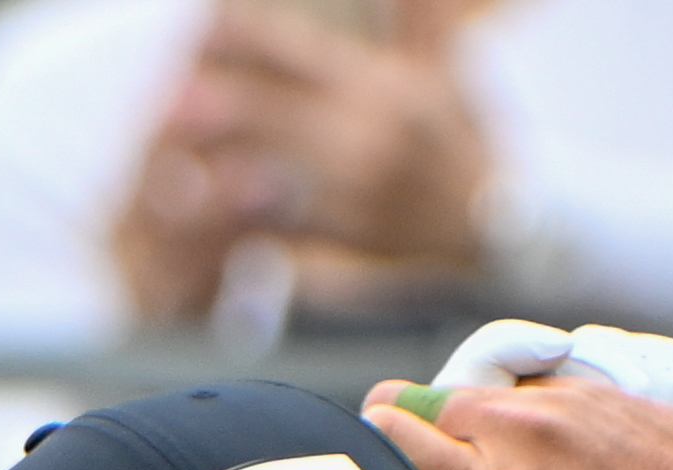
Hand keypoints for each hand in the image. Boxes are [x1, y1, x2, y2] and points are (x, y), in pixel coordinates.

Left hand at [111, 2, 491, 321]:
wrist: (501, 230)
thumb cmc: (463, 144)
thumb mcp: (441, 74)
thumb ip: (417, 20)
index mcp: (384, 88)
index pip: (300, 52)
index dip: (247, 36)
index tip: (203, 23)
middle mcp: (370, 138)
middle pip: (276, 113)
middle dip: (220, 104)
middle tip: (171, 99)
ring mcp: (361, 195)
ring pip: (275, 177)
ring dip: (222, 171)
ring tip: (174, 166)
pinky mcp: (353, 244)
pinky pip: (290, 234)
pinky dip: (250, 229)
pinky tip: (215, 225)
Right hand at [362, 374, 672, 469]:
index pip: (390, 431)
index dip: (379, 454)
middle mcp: (524, 430)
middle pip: (434, 405)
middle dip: (434, 441)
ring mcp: (574, 401)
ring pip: (498, 397)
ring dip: (496, 431)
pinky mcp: (615, 390)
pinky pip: (555, 395)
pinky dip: (550, 425)